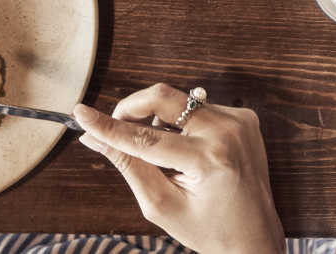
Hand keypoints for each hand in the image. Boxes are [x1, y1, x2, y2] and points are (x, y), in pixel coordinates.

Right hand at [75, 85, 284, 253]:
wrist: (255, 236)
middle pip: (165, 98)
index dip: (108, 125)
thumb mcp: (161, 205)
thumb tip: (94, 138)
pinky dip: (183, 123)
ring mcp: (240, 120)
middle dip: (132, 107)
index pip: (144, 137)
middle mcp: (228, 132)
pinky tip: (187, 151)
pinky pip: (200, 108)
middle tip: (114, 125)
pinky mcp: (245, 117)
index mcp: (208, 159)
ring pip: (181, 102)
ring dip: (159, 120)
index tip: (80, 112)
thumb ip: (128, 166)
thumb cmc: (207, 229)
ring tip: (162, 156)